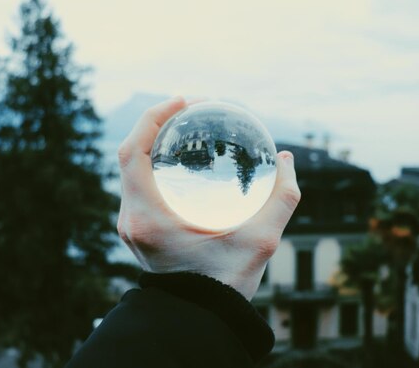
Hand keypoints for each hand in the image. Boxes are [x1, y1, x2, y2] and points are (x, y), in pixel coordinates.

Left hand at [117, 97, 300, 299]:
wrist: (200, 319)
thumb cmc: (225, 285)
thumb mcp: (261, 241)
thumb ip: (281, 198)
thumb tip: (287, 160)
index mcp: (148, 217)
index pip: (132, 152)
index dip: (152, 117)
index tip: (182, 100)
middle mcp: (131, 219)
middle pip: (130, 155)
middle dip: (156, 122)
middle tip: (190, 107)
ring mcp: (131, 225)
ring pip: (132, 169)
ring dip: (153, 141)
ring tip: (187, 125)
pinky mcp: (139, 230)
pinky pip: (139, 185)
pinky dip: (155, 163)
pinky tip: (183, 157)